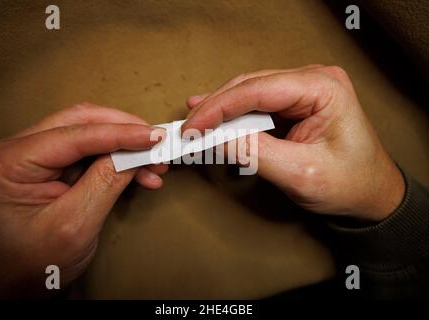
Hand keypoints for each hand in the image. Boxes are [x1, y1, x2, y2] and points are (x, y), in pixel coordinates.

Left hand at [0, 103, 166, 296]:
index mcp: (9, 163)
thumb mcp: (75, 225)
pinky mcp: (46, 167)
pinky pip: (87, 153)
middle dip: (123, 131)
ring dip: (123, 146)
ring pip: (87, 135)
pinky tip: (138, 174)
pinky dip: (115, 160)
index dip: (119, 133)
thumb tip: (136, 152)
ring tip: (153, 163)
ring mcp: (31, 157)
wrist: (16, 285)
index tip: (153, 135)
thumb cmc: (32, 265)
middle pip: (79, 123)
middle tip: (156, 141)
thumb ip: (106, 182)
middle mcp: (15, 151)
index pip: (73, 135)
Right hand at [183, 65, 404, 220]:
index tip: (192, 128)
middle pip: (250, 86)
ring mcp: (304, 89)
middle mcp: (313, 80)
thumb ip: (254, 152)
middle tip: (188, 130)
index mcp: (323, 88)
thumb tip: (213, 138)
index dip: (218, 107)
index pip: (258, 89)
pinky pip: (257, 104)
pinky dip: (233, 116)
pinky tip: (212, 118)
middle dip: (215, 108)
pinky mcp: (296, 103)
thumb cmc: (348, 184)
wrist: (371, 194)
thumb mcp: (299, 173)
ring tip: (194, 125)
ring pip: (249, 93)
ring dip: (221, 110)